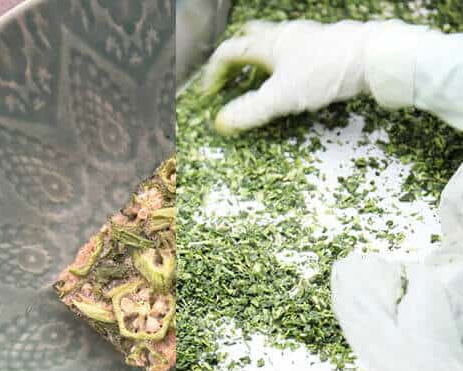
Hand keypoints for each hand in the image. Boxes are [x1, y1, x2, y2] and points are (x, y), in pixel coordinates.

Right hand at [202, 20, 376, 134]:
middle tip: (228, 75)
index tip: (209, 93)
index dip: (214, 73)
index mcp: (268, 43)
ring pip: (273, 44)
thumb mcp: (282, 97)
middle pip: (250, 39)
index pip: (229, 52)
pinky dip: (282, 65)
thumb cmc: (325, 72)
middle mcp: (285, 36)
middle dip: (235, 57)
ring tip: (256, 80)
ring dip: (259, 61)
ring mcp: (306, 39)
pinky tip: (291, 79)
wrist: (373, 58)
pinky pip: (293, 52)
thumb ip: (250, 111)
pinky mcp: (324, 47)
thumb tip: (222, 123)